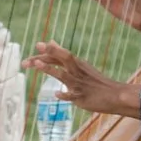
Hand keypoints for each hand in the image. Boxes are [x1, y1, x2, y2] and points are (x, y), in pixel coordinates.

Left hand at [25, 41, 140, 118]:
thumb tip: (49, 41)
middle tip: (26, 62)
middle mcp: (77, 71)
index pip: (59, 54)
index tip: (36, 45)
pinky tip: (56, 94)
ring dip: (51, 69)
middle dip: (42, 59)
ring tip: (38, 65)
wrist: (115, 95)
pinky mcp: (82, 98)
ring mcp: (79, 85)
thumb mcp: (79, 65)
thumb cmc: (94, 81)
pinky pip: (72, 96)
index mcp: (76, 63)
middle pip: (59, 60)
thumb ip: (62, 55)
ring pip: (64, 75)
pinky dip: (64, 95)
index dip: (46, 51)